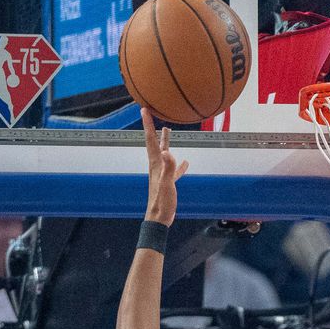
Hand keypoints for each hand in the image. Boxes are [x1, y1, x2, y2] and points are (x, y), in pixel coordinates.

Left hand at [142, 110, 187, 225]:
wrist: (159, 219)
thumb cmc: (162, 203)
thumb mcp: (167, 184)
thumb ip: (168, 168)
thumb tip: (168, 152)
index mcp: (156, 164)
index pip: (151, 140)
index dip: (148, 124)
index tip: (144, 109)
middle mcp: (157, 166)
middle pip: (155, 143)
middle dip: (153, 128)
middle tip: (151, 114)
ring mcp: (162, 174)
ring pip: (164, 153)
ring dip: (165, 142)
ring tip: (168, 130)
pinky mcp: (168, 182)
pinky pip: (173, 169)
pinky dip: (178, 164)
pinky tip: (185, 162)